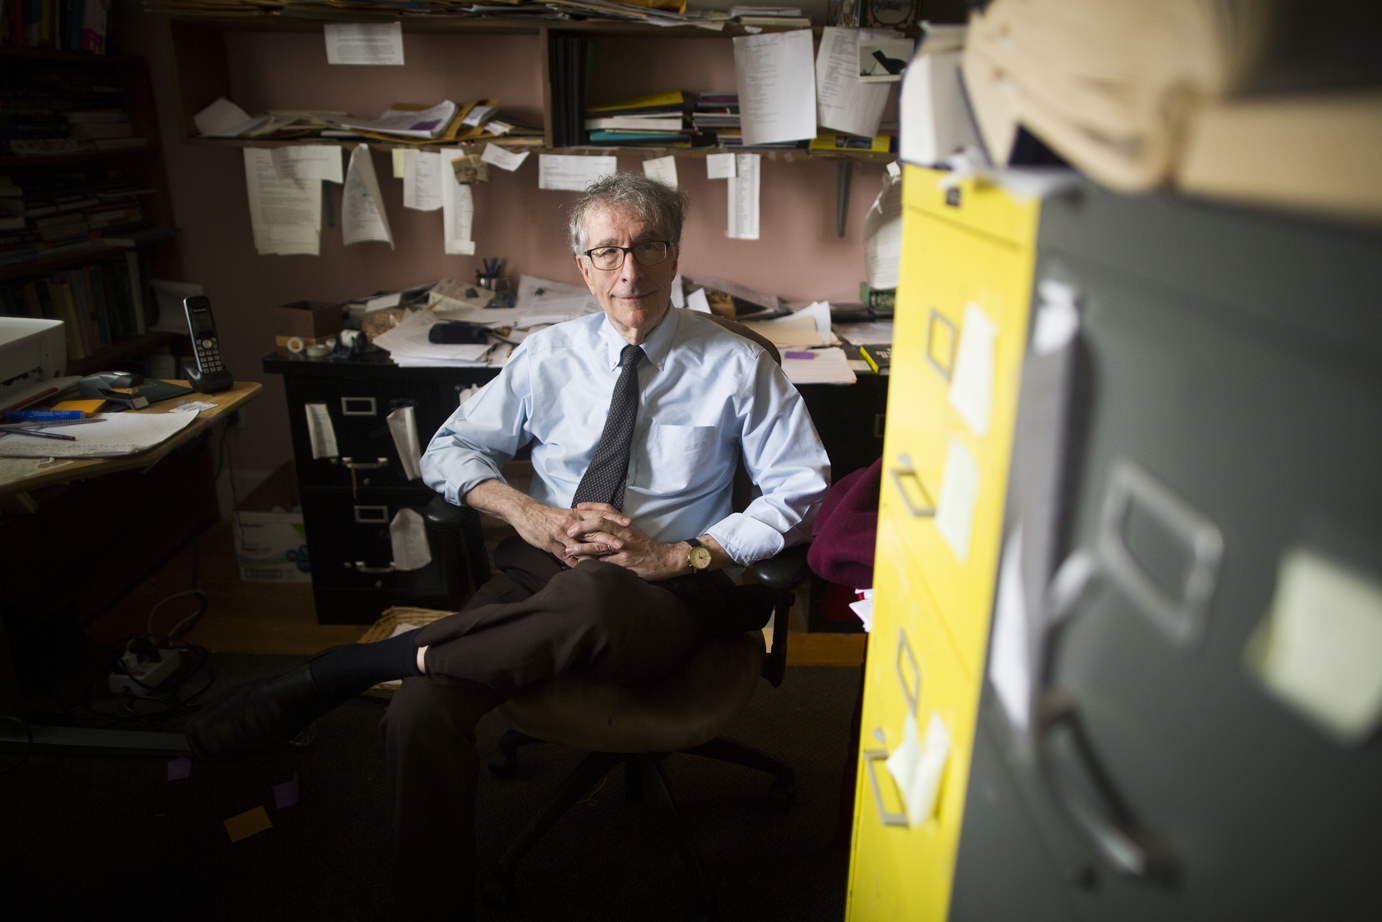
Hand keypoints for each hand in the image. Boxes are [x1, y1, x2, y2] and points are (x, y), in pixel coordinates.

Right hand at [463, 480, 619, 559]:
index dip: (614, 518)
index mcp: (576, 513)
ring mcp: (561, 533)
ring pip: (581, 543)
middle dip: (609, 537)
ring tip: (608, 560)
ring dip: (595, 552)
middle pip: (594, 530)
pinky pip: (565, 554)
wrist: (525, 512)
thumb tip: (593, 529)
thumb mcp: (565, 514)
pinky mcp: (551, 543)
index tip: (628, 524)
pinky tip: (583, 569)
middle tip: (624, 544)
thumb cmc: (546, 515)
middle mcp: (571, 522)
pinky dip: (575, 562)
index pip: (599, 514)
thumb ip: (579, 521)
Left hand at [566, 502, 682, 579]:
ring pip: (600, 544)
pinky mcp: (624, 562)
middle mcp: (624, 533)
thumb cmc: (645, 545)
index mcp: (625, 524)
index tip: (577, 507)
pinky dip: (592, 562)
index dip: (591, 507)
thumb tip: (601, 517)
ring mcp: (624, 547)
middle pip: (601, 523)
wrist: (663, 559)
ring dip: (583, 547)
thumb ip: (618, 523)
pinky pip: (606, 562)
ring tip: (569, 549)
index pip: (607, 510)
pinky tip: (581, 564)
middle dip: (582, 526)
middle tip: (569, 529)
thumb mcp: (633, 530)